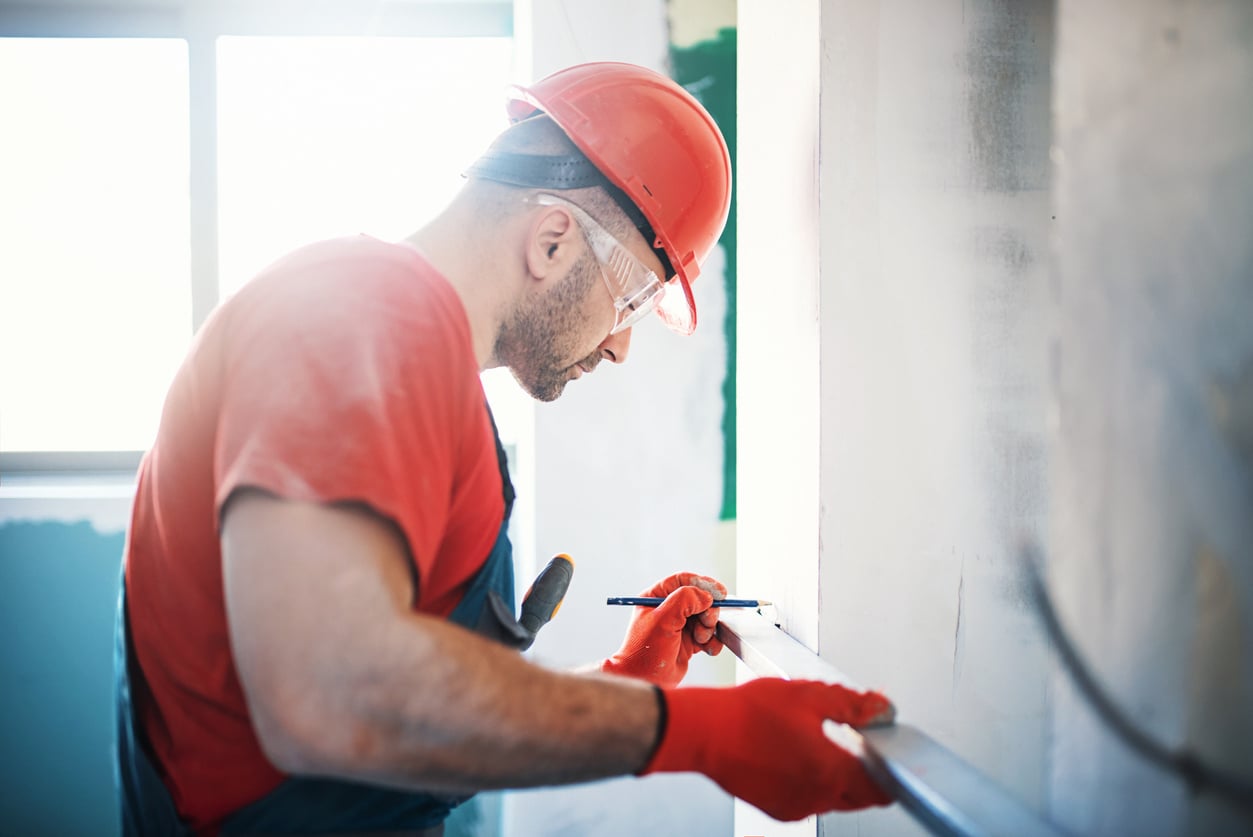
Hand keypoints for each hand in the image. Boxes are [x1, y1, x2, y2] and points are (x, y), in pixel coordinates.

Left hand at [601, 572, 727, 686]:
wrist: (644, 680)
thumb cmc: (645, 651)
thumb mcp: (663, 620)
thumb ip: (684, 601)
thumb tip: (706, 596)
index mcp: (656, 597)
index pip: (682, 581)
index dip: (702, 584)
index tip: (719, 593)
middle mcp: (668, 610)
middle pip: (699, 599)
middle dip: (707, 611)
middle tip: (707, 623)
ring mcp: (679, 626)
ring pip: (706, 617)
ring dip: (709, 628)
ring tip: (700, 639)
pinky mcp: (689, 642)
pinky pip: (709, 635)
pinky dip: (713, 641)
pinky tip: (707, 649)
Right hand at [642, 678, 895, 819]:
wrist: (707, 732)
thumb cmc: (750, 713)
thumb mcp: (809, 696)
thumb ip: (852, 704)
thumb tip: (881, 708)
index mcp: (832, 770)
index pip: (883, 787)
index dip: (891, 768)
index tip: (887, 752)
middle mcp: (818, 796)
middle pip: (861, 795)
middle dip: (864, 771)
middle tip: (853, 741)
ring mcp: (798, 807)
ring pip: (834, 797)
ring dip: (836, 776)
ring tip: (815, 742)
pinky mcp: (779, 809)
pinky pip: (809, 800)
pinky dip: (811, 783)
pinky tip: (794, 755)